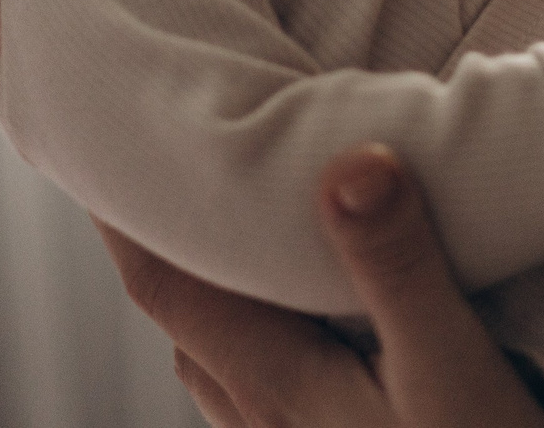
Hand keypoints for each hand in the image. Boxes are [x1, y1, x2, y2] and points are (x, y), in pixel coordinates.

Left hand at [102, 148, 543, 427]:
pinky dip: (253, 332)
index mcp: (275, 382)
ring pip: (216, 356)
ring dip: (207, 290)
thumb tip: (348, 164)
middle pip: (181, 318)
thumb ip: (398, 268)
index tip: (94, 143)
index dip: (122, 215)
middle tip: (160, 162)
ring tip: (222, 226)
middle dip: (160, 241)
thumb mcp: (449, 365)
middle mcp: (264, 418)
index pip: (163, 285)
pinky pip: (258, 386)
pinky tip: (299, 317)